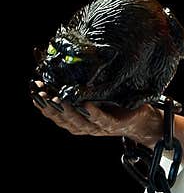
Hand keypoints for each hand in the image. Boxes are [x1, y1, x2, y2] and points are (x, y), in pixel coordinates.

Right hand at [32, 80, 162, 145]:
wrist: (141, 118)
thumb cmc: (114, 103)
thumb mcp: (93, 93)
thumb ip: (77, 85)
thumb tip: (61, 66)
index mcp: (75, 118)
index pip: (53, 112)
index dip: (41, 102)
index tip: (33, 88)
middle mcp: (83, 126)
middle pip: (61, 118)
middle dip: (49, 106)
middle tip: (40, 94)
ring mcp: (97, 127)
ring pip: (77, 122)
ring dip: (67, 111)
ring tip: (57, 99)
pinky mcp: (113, 125)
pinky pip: (100, 119)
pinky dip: (91, 113)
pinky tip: (85, 105)